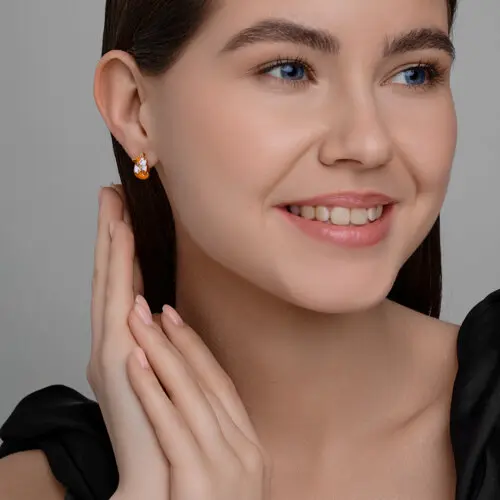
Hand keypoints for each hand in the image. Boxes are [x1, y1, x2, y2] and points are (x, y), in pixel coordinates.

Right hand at [87, 185, 169, 498]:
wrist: (159, 477)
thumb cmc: (167, 427)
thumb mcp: (169, 375)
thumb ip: (164, 345)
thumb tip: (165, 314)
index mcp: (127, 346)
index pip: (124, 287)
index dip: (123, 251)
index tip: (128, 216)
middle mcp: (113, 343)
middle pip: (111, 279)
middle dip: (111, 237)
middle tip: (112, 196)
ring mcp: (110, 352)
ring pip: (109, 286)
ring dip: (112, 246)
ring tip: (114, 208)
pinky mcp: (114, 364)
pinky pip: (117, 309)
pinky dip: (118, 275)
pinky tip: (123, 246)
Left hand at [125, 295, 273, 499]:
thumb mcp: (228, 477)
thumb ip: (218, 441)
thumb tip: (194, 404)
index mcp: (250, 445)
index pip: (222, 385)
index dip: (198, 350)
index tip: (177, 321)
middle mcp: (244, 449)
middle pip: (207, 382)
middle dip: (178, 341)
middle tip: (153, 307)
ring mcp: (226, 466)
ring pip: (190, 396)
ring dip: (162, 355)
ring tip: (139, 322)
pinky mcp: (200, 484)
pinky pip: (173, 429)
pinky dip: (153, 394)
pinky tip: (136, 367)